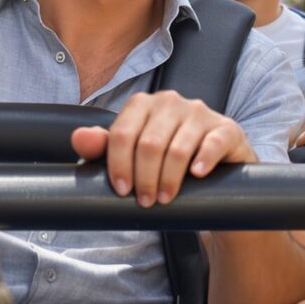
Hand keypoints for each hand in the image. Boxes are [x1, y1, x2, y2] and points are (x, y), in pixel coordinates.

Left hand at [71, 91, 255, 206]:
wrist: (212, 175)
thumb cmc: (165, 163)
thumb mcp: (131, 156)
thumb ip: (103, 147)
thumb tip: (78, 137)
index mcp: (143, 104)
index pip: (123, 132)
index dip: (118, 164)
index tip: (122, 190)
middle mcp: (171, 101)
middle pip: (149, 143)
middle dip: (144, 178)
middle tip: (145, 201)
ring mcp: (200, 113)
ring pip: (178, 148)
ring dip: (169, 179)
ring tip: (165, 198)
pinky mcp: (226, 129)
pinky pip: (213, 143)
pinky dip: (203, 161)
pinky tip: (196, 175)